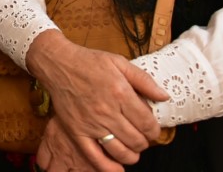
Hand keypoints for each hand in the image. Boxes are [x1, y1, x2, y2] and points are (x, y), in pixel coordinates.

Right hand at [26, 30, 167, 165]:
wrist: (58, 64)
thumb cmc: (89, 62)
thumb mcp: (119, 63)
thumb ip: (144, 80)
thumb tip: (165, 96)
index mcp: (120, 93)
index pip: (147, 124)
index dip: (154, 130)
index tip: (152, 128)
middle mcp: (106, 111)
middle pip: (136, 140)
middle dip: (144, 142)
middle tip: (141, 136)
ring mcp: (90, 123)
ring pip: (120, 151)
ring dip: (132, 154)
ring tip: (132, 148)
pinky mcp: (76, 131)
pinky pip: (94, 155)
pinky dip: (108, 167)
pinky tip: (118, 168)